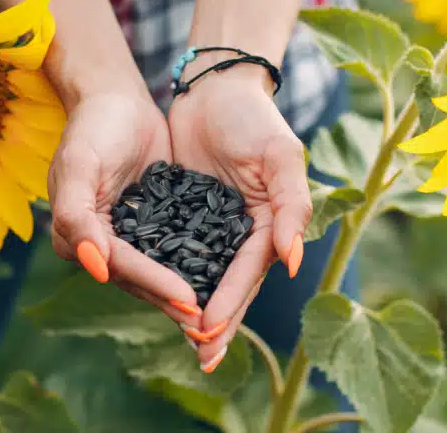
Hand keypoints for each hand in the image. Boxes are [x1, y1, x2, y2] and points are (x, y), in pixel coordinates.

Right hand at [48, 91, 202, 326]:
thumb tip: (94, 266)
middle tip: (210, 324)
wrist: (116, 98)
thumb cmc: (94, 126)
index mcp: (76, 234)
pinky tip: (225, 278)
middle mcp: (101, 242)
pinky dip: (195, 264)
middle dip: (174, 300)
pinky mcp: (153, 221)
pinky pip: (175, 248)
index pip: (120, 265)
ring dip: (187, 291)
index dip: (154, 283)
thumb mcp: (79, 164)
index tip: (189, 301)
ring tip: (220, 313)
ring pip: (160, 269)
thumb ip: (76, 216)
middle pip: (140, 277)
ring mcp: (128, 233)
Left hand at [168, 63, 310, 369]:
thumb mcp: (279, 156)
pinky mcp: (183, 211)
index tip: (211, 330)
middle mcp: (241, 229)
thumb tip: (294, 262)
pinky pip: (175, 248)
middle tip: (202, 358)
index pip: (249, 269)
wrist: (214, 88)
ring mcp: (211, 223)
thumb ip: (291, 206)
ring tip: (183, 341)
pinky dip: (167, 273)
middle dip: (217, 321)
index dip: (232, 300)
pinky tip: (153, 295)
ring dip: (192, 307)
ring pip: (202, 274)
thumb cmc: (252, 117)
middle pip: (228, 282)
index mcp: (268, 221)